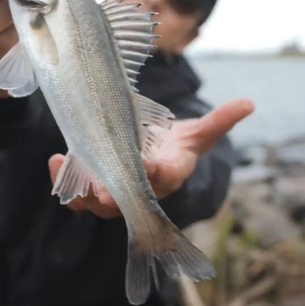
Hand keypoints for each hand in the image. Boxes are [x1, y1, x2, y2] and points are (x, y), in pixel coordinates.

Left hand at [48, 98, 254, 218]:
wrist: (152, 156)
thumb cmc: (174, 146)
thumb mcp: (196, 134)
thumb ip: (219, 121)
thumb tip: (249, 103)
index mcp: (166, 174)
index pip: (164, 178)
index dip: (157, 174)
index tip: (149, 166)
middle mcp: (139, 188)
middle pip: (125, 201)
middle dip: (113, 197)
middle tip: (102, 192)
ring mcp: (114, 187)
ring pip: (94, 201)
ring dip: (80, 191)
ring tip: (63, 167)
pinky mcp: (93, 180)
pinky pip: (77, 187)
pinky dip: (64, 178)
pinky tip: (55, 159)